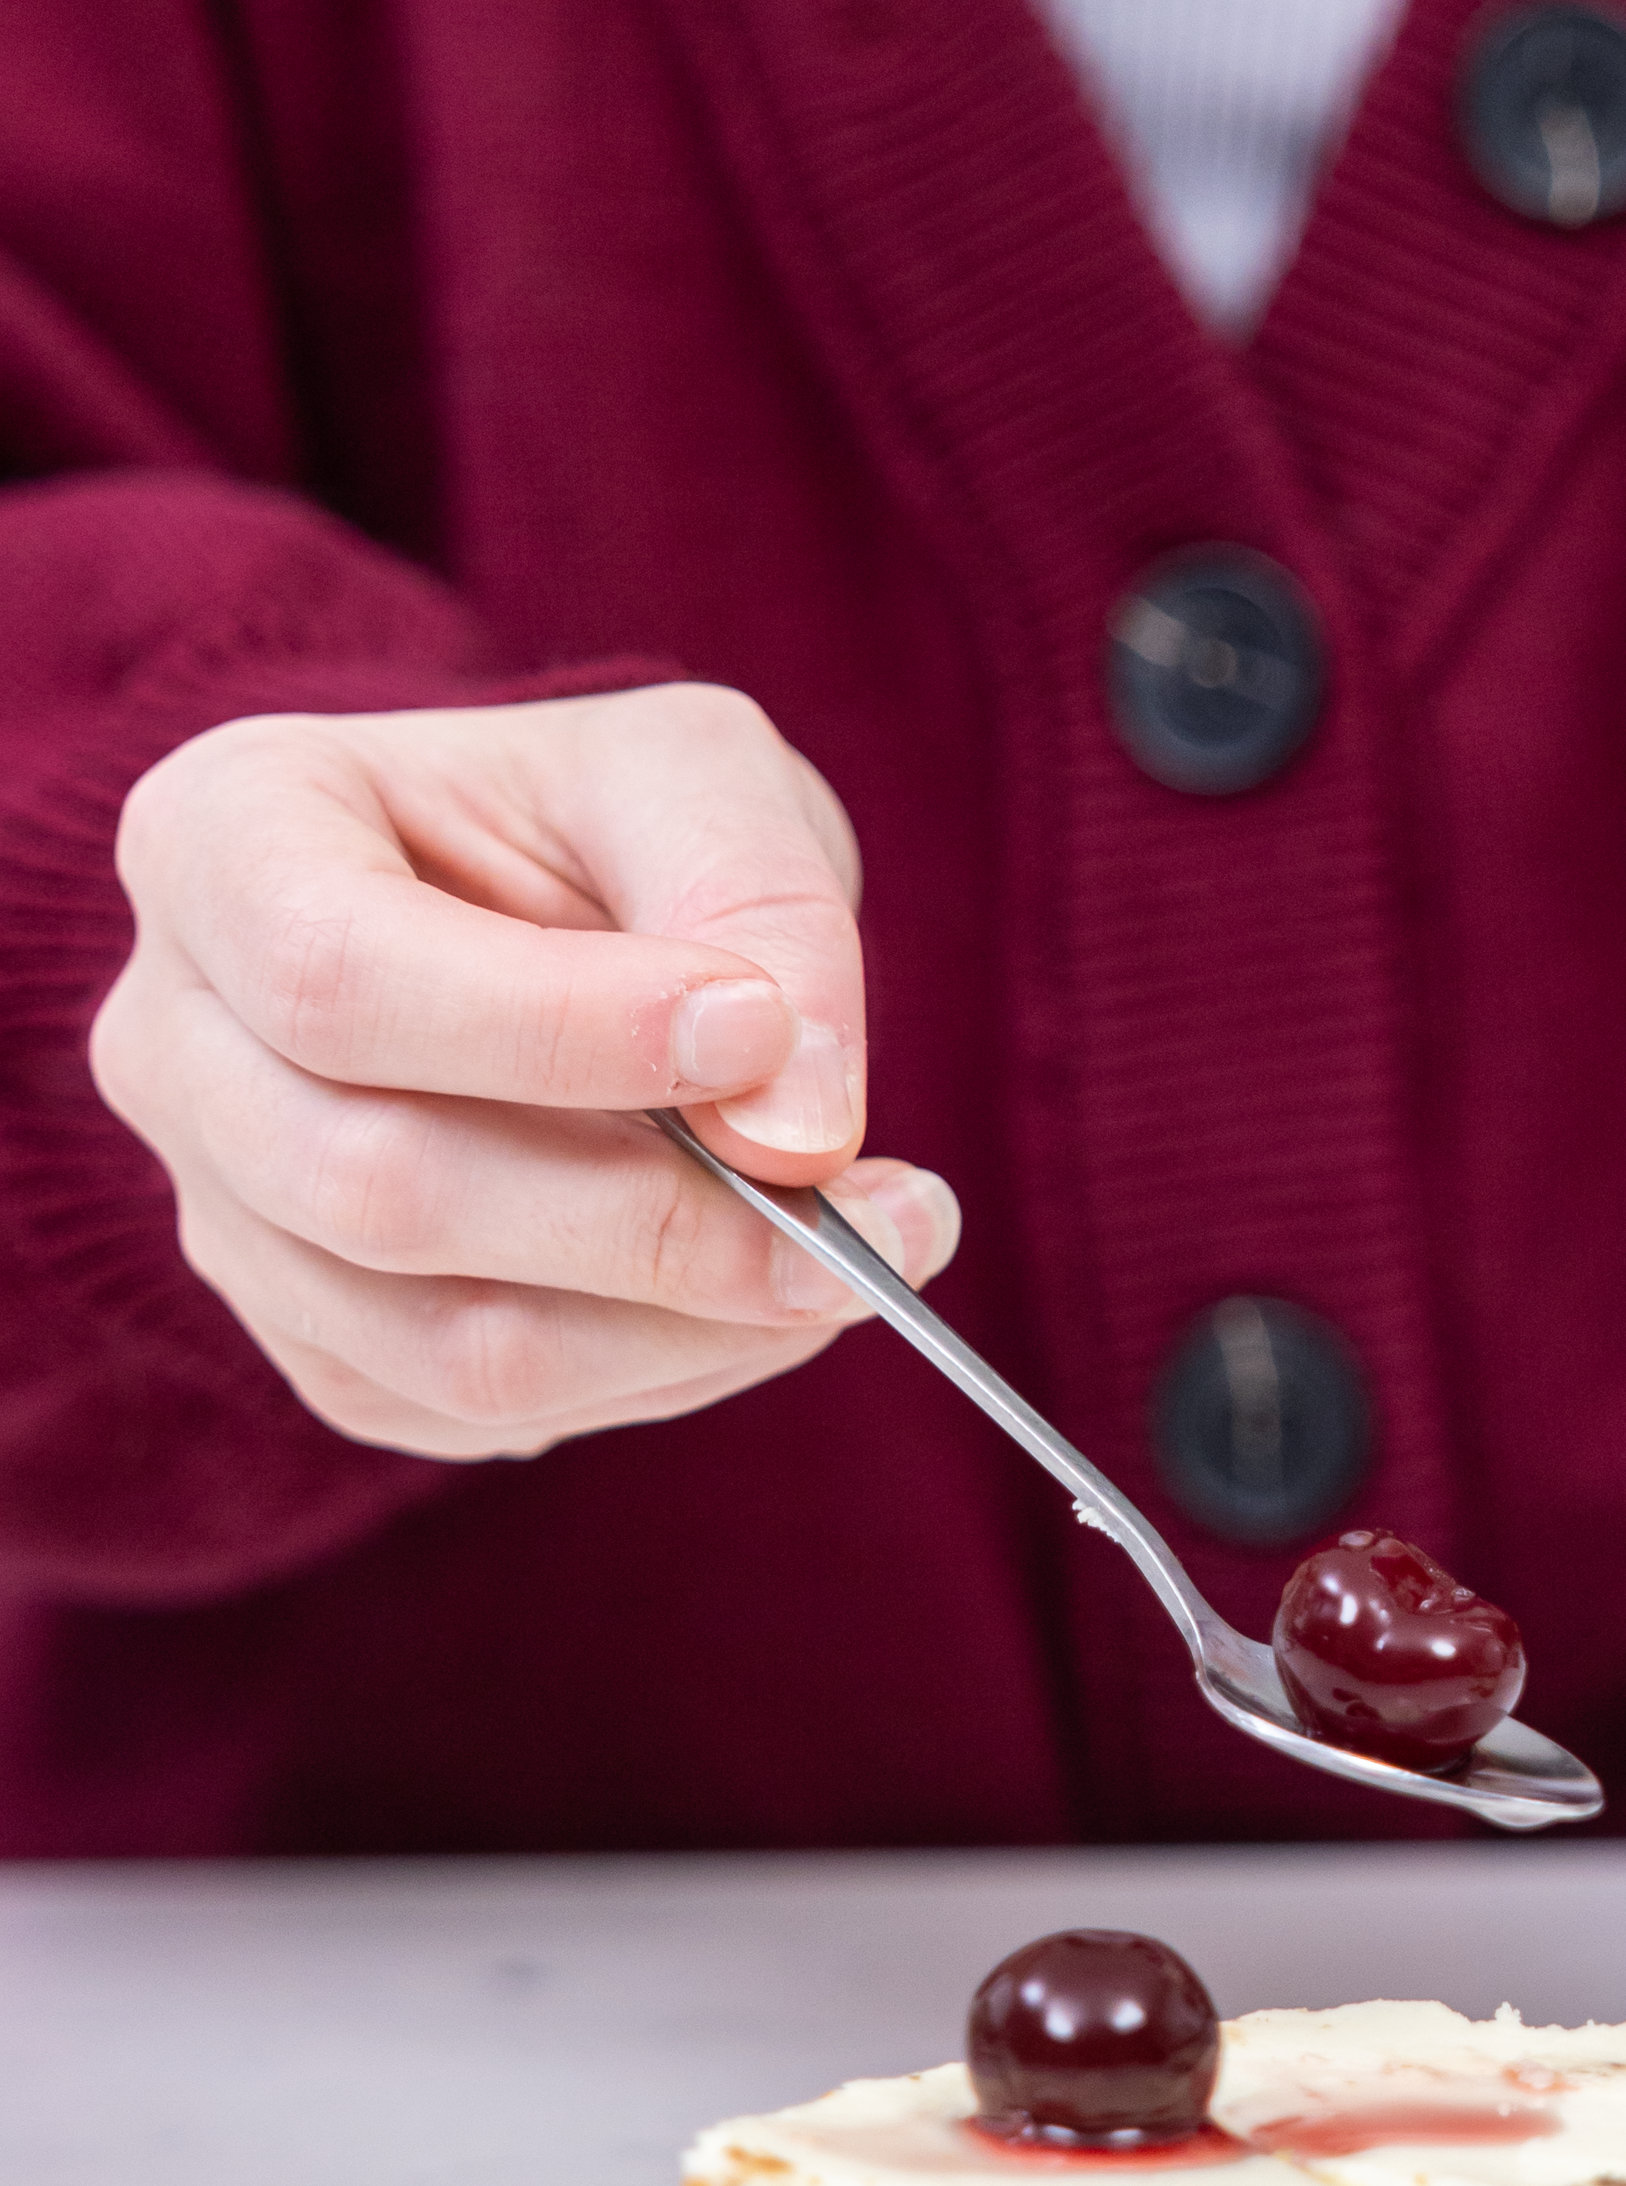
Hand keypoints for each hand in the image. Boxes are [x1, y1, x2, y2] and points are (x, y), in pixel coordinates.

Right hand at [87, 683, 958, 1459]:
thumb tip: (797, 1135)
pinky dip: (666, 1372)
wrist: (571, 901)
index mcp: (221, 841)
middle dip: (661, 1220)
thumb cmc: (615, 813)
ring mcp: (226, 1210)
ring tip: (871, 1255)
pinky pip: (481, 1410)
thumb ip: (761, 909)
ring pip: (443, 1341)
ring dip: (692, 1326)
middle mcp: (173, 1041)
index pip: (337, 976)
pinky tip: (770, 1295)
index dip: (559, 1029)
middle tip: (892, 1208)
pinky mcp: (320, 1339)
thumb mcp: (703, 775)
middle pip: (378, 1186)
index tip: (761, 1028)